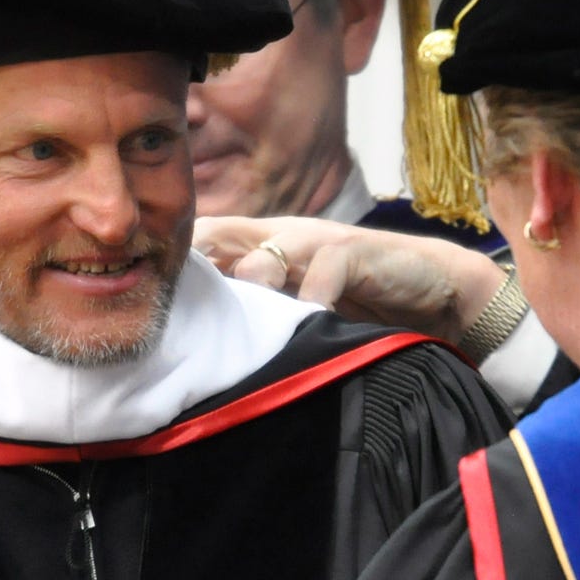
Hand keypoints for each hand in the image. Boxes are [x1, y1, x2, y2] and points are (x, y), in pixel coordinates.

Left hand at [195, 217, 505, 346]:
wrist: (435, 286)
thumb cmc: (360, 299)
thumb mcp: (301, 304)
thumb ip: (260, 313)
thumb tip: (203, 344)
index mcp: (265, 246)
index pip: (205, 241)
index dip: (174, 263)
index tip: (145, 299)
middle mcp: (284, 236)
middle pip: (219, 235)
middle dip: (193, 267)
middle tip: (172, 309)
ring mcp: (318, 241)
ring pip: (264, 255)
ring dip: (247, 288)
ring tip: (234, 327)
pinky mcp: (355, 252)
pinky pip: (322, 272)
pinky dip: (310, 302)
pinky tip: (306, 327)